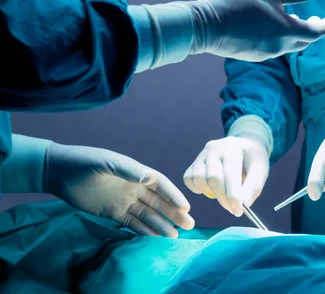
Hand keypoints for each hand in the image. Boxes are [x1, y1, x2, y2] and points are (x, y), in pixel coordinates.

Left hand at [44, 143, 194, 237]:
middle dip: (174, 213)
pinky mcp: (112, 212)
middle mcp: (134, 187)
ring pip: (148, 215)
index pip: (161, 186)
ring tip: (175, 236)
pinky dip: (144, 231)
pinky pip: (132, 223)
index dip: (174, 196)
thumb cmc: (85, 161)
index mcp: (136, 173)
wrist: (59, 172)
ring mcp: (124, 201)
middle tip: (189, 225)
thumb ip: (128, 170)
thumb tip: (151, 178)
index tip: (185, 207)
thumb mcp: (106, 162)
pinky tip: (155, 238)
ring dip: (161, 224)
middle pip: (159, 202)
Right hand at [183, 137, 269, 216]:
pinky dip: (197, 188)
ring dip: (210, 193)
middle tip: (232, 209)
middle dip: (223, 198)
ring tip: (223, 194)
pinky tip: (210, 189)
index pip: (230, 174)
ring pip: (198, 178)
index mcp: (233, 147)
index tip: (238, 211)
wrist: (244, 147)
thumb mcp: (260, 171)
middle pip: (213, 178)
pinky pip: (188, 178)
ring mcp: (202, 154)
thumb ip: (253, 187)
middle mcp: (214, 147)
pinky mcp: (194, 162)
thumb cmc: (252, 161)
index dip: (233, 195)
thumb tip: (243, 205)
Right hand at [199, 0, 324, 61]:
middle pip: (304, 41)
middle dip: (312, 30)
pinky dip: (279, 38)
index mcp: (287, 31)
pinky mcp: (254, 56)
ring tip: (291, 18)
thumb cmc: (238, 3)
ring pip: (288, 45)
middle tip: (314, 18)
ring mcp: (266, 54)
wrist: (207, 26)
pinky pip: (273, 48)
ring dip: (293, 33)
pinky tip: (270, 26)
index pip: (316, 32)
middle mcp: (280, 47)